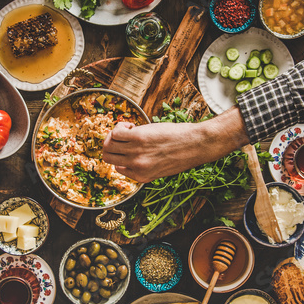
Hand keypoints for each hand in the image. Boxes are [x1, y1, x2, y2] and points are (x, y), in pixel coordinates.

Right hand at [102, 107, 247, 181]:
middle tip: (124, 137)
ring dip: (115, 134)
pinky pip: (116, 132)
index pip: (117, 167)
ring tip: (130, 130)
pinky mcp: (138, 138)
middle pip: (107, 156)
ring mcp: (136, 153)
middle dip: (112, 144)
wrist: (196, 145)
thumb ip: (146, 166)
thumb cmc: (183, 153)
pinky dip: (120, 126)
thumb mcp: (162, 169)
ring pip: (109, 143)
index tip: (130, 147)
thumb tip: (132, 153)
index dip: (121, 154)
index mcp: (141, 177)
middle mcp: (136, 166)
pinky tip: (133, 125)